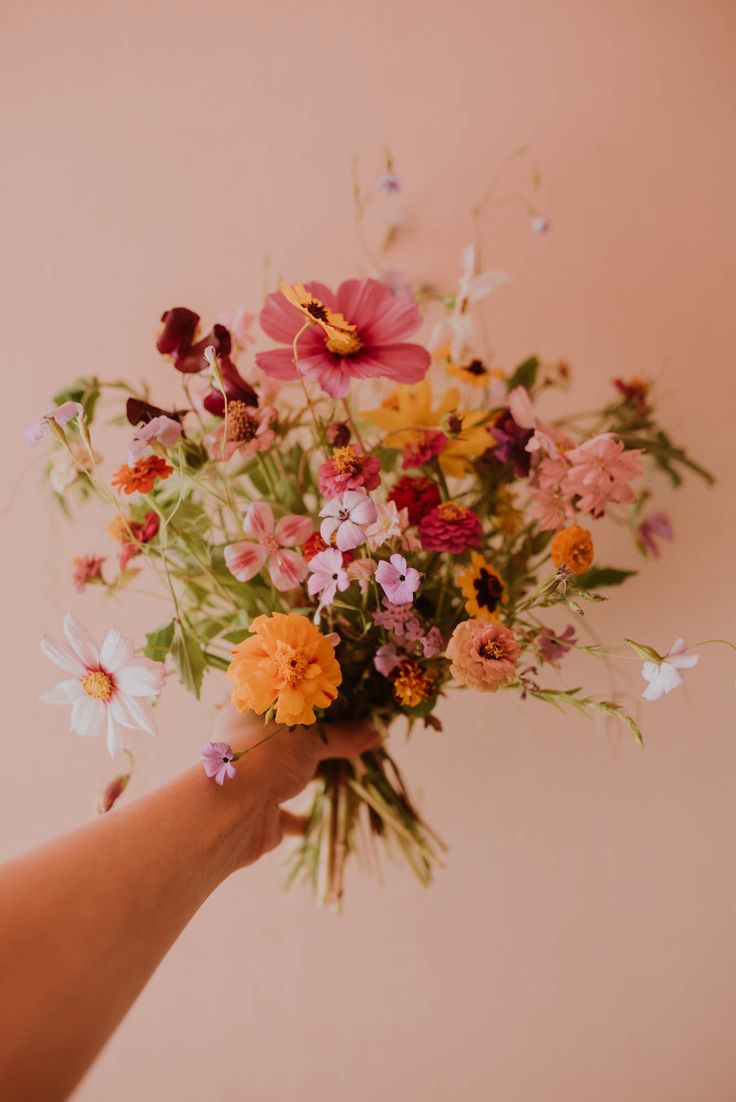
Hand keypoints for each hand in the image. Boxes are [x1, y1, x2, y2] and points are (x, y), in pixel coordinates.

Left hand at [207, 703, 380, 869]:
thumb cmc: (266, 755)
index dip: (305, 697)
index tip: (338, 699)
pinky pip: (283, 813)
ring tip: (342, 773)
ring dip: (308, 776)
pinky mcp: (256, 812)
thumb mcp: (313, 738)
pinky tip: (322, 814)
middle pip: (283, 737)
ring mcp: (248, 777)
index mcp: (247, 710)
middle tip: (349, 735)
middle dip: (312, 741)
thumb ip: (344, 735)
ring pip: (282, 774)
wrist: (233, 811)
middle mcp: (243, 741)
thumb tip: (375, 731)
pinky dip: (302, 817)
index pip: (277, 696)